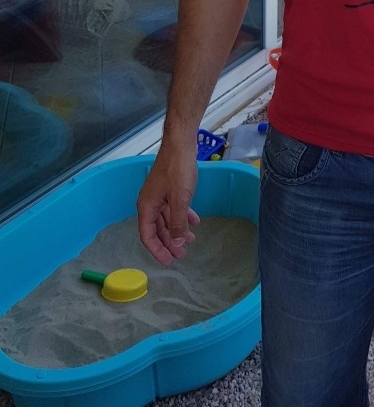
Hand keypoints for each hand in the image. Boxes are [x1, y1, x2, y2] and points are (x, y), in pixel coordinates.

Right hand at [137, 139, 200, 265]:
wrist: (181, 144)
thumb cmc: (177, 169)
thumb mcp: (179, 199)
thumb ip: (177, 223)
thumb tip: (176, 244)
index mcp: (146, 207)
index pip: (147, 236)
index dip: (157, 251)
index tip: (168, 262)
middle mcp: (150, 203)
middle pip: (158, 230)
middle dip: (169, 243)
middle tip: (181, 255)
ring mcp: (160, 195)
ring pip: (167, 219)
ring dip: (178, 230)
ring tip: (190, 241)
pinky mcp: (169, 188)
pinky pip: (174, 208)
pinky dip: (183, 216)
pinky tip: (194, 221)